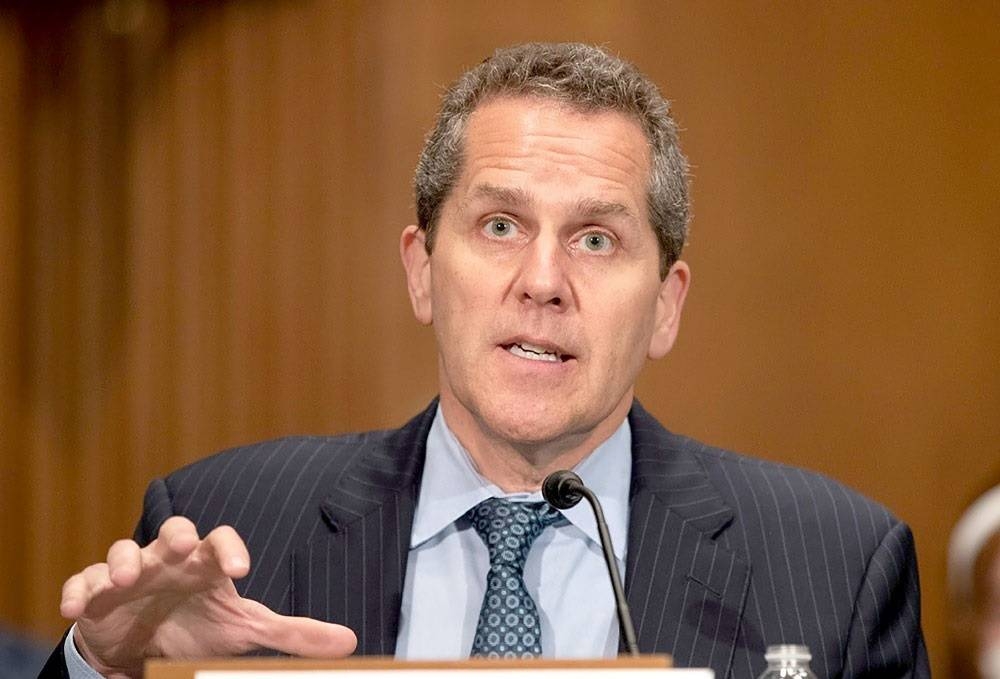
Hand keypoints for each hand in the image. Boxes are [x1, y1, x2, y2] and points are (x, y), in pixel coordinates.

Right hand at [60, 516, 356, 678]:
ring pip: (121, 552)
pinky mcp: (96, 596)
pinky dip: (78, 589)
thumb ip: (294, 633)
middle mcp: (169, 562)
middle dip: (171, 535)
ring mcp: (130, 575)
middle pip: (171, 532)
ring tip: (124, 580)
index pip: (219, 541)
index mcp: (205, 565)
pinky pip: (83, 583)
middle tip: (176, 549)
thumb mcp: (246, 630)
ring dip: (121, 561)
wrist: (146, 645)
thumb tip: (350, 641)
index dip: (230, 548)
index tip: (241, 570)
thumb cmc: (200, 626)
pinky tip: (77, 605)